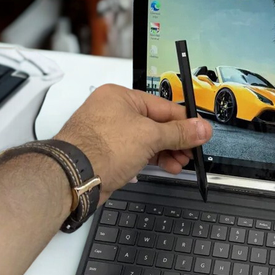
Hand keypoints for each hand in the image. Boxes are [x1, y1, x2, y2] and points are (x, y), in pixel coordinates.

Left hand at [55, 84, 212, 198]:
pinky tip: (166, 166)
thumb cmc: (98, 149)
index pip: (163, 106)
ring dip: (167, 152)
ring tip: (180, 162)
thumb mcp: (149, 136)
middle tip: (192, 150)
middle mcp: (113, 112)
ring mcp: (110, 134)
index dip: (184, 121)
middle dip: (176, 140)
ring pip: (147, 140)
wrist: (74, 177)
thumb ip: (178, 133)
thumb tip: (200, 129)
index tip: (200, 132)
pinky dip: (153, 159)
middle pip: (156, 124)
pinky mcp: (108, 153)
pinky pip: (137, 153)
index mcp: (120, 97)